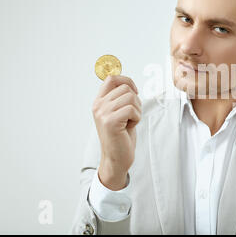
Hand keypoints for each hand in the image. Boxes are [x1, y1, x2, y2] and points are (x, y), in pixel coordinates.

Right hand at [92, 75, 140, 189]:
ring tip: (129, 121)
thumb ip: (120, 98)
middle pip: (125, 88)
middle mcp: (98, 105)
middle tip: (131, 115)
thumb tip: (128, 82)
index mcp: (99, 102)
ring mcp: (103, 113)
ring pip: (131, 97)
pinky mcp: (110, 121)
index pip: (111, 78)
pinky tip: (129, 127)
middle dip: (136, 101)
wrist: (117, 158)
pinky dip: (137, 118)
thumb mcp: (118, 112)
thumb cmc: (121, 136)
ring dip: (137, 110)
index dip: (127, 81)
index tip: (135, 92)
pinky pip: (132, 109)